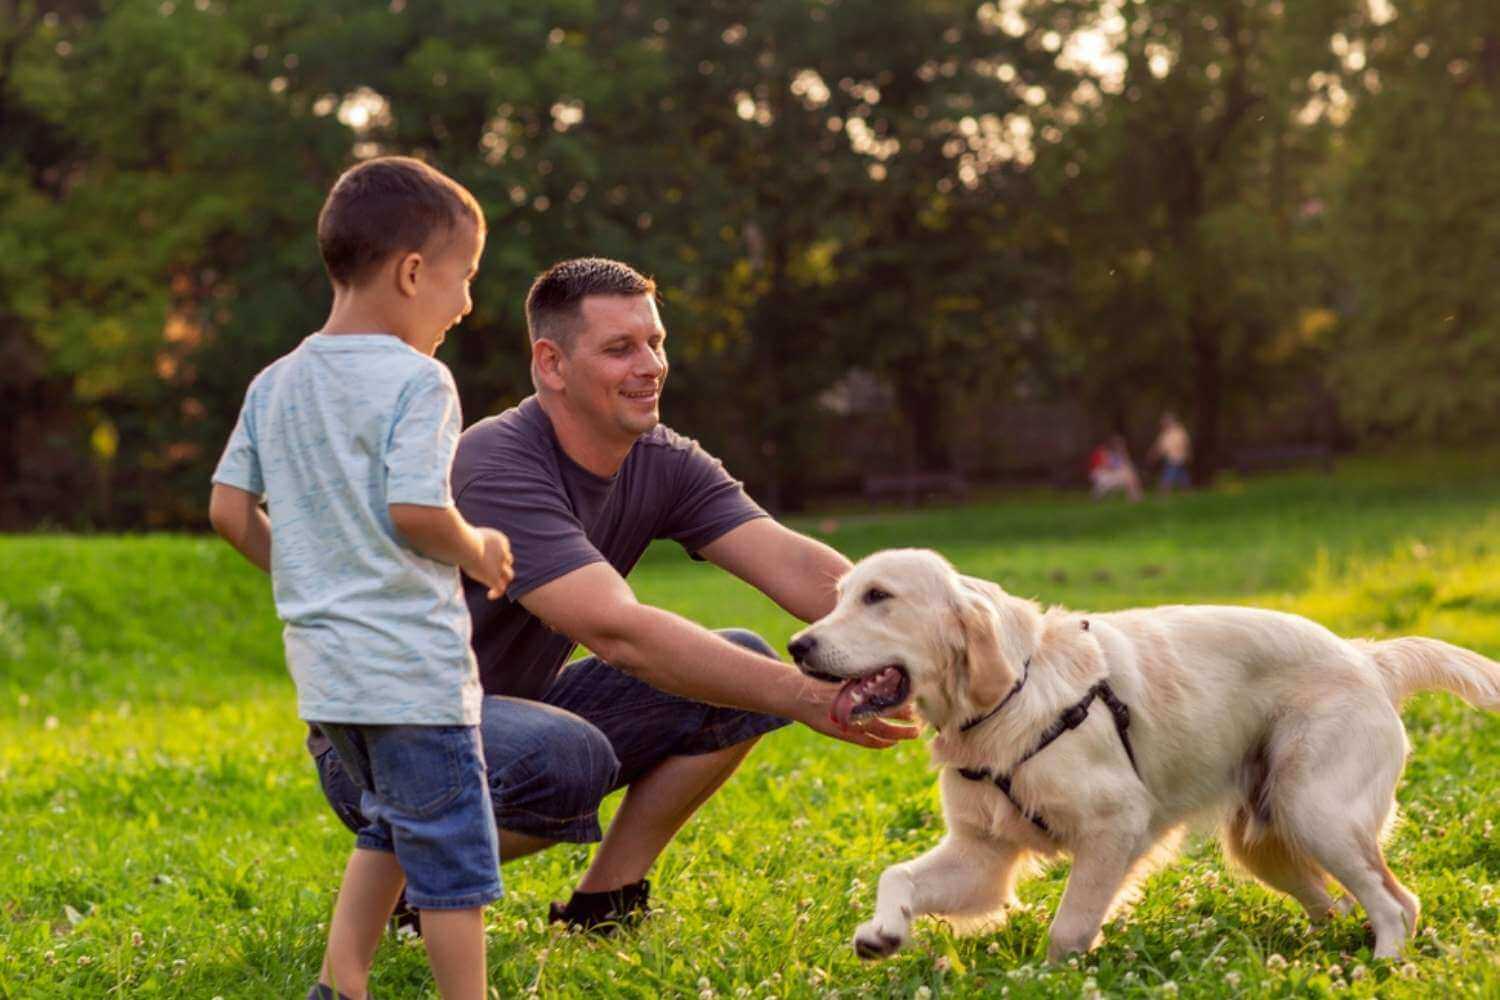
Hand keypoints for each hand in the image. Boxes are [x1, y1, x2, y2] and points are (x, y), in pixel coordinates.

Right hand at [467, 527, 513, 599]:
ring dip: (503, 580)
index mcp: (500, 540)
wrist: (466, 544)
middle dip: (502, 566)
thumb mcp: (470, 534)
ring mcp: (500, 566)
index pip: (503, 549)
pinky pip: (500, 588)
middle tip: (492, 571)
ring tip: (494, 586)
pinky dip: (496, 593)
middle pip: (508, 561)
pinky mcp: (493, 577)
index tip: (487, 559)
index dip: (497, 555)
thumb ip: (468, 537)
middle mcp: (503, 553)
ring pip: (508, 575)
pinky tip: (489, 596)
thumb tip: (457, 538)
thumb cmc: (462, 536)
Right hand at [796, 680, 919, 748]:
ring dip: (901, 732)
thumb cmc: (821, 680)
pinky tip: (892, 742)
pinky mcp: (843, 733)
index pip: (887, 694)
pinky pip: (867, 742)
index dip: (904, 697)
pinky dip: (882, 743)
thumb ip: (861, 676)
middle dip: (908, 715)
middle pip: (889, 712)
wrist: (797, 695)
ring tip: (915, 731)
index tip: (918, 694)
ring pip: (882, 730)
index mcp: (856, 690)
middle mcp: (855, 706)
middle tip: (924, 715)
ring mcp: (850, 722)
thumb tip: (887, 669)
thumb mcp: (841, 673)